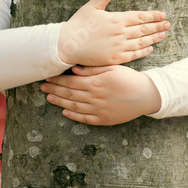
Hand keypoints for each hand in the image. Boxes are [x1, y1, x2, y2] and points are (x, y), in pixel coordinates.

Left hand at [40, 65, 161, 125]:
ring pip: (74, 106)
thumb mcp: (112, 68)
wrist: (145, 95)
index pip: (71, 81)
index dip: (57, 80)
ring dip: (60, 102)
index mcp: (95, 82)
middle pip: (69, 94)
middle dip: (54, 89)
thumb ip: (92, 69)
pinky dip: (73, 116)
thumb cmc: (128, 78)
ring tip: (49, 98)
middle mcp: (94, 97)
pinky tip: (65, 112)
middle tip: (43, 87)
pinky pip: (84, 119)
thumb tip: (74, 69)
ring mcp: (98, 109)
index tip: (48, 77)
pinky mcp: (103, 119)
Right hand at [58, 0, 169, 65]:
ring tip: (163, 35)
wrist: (66, 45)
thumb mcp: (91, 6)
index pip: (140, 16)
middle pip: (144, 29)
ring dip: (153, 38)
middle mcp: (120, 33)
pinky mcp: (114, 58)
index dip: (153, 16)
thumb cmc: (78, 24)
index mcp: (116, 19)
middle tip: (168, 24)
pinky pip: (133, 55)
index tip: (163, 15)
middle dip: (157, 26)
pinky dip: (143, 51)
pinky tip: (150, 48)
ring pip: (141, 42)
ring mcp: (118, 46)